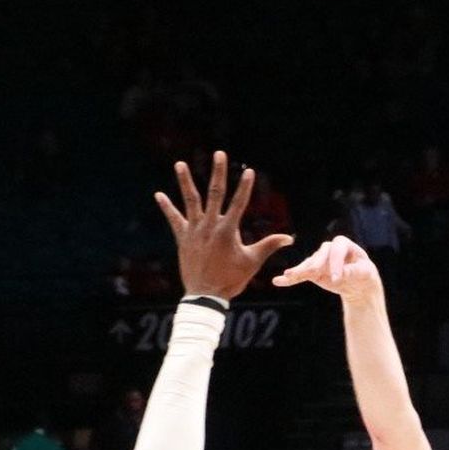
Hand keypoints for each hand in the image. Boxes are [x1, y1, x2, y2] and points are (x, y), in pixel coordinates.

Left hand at [152, 150, 291, 301]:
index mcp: (228, 230)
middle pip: (215, 194)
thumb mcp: (252, 262)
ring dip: (185, 181)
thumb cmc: (231, 279)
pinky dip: (167, 207)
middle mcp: (210, 226)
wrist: (205, 295)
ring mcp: (194, 230)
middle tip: (219, 154)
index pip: (239, 202)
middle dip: (218, 172)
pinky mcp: (182, 238)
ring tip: (180, 164)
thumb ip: (269, 246)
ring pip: (190, 201)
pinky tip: (159, 194)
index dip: (245, 186)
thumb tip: (289, 238)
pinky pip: (174, 219)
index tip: (249, 171)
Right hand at [273, 235, 383, 306]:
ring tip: (288, 275)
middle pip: (320, 255)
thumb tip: (340, 275)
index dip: (336, 263)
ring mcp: (318, 259)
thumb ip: (353, 272)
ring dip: (299, 271)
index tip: (337, 279)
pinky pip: (300, 274)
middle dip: (316, 265)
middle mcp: (328, 249)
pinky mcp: (312, 271)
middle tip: (313, 274)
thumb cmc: (363, 273)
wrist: (358, 282)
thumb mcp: (364, 273)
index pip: (337, 250)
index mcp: (343, 244)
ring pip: (308, 265)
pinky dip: (290, 279)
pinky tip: (278, 281)